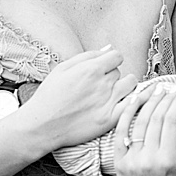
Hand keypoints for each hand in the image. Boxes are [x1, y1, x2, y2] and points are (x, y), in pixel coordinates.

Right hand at [23, 46, 138, 150]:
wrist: (41, 126)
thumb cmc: (49, 97)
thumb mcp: (62, 68)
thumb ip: (87, 56)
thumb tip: (107, 49)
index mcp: (91, 69)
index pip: (117, 56)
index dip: (110, 61)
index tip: (104, 69)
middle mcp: (103, 84)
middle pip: (119, 72)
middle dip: (111, 76)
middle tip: (98, 86)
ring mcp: (108, 102)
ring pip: (131, 85)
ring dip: (124, 87)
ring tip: (112, 94)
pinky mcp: (111, 118)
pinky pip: (133, 104)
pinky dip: (133, 100)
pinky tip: (127, 102)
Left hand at [113, 84, 175, 175]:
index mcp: (168, 162)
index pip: (171, 121)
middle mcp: (147, 160)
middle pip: (155, 118)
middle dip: (165, 98)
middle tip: (172, 87)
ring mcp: (130, 161)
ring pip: (138, 122)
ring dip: (147, 102)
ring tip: (157, 90)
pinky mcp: (119, 162)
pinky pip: (121, 133)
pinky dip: (127, 115)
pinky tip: (135, 101)